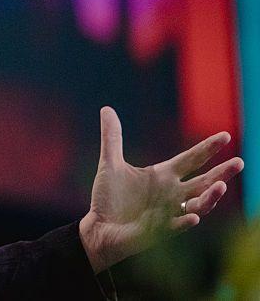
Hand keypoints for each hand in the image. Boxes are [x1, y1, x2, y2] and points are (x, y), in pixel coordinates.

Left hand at [78, 106, 243, 272]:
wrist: (99, 226)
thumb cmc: (108, 198)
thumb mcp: (110, 163)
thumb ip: (112, 137)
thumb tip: (107, 108)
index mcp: (163, 176)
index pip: (191, 159)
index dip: (208, 148)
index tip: (225, 136)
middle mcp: (171, 193)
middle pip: (204, 182)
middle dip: (222, 173)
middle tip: (239, 162)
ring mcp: (169, 212)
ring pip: (198, 205)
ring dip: (210, 197)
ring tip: (221, 186)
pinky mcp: (160, 230)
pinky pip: (178, 226)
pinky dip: (186, 221)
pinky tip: (194, 217)